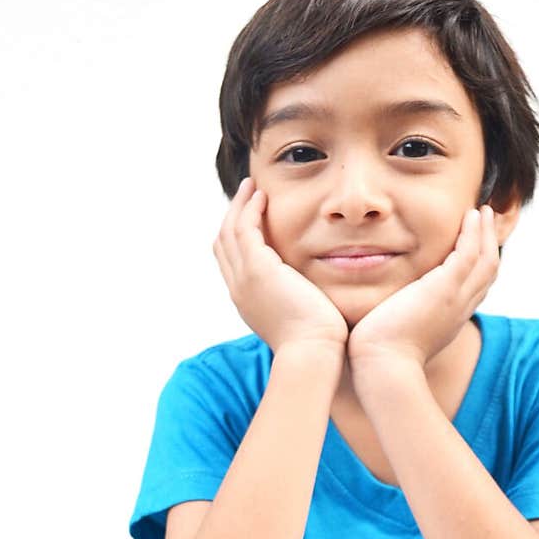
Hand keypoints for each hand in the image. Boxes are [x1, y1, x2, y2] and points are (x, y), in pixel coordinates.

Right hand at [213, 177, 348, 354]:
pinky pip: (245, 229)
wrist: (312, 352)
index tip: (251, 218)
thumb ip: (298, 300)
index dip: (237, 237)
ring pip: (229, 232)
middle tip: (246, 194)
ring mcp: (244, 279)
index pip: (231, 262)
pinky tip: (262, 196)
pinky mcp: (257, 269)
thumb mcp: (300, 318)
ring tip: (252, 187)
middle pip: (223, 244)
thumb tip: (313, 294)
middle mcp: (239, 289)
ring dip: (240, 206)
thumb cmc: (316, 342)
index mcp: (248, 301)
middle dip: (232, 216)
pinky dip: (250, 210)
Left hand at [347, 206, 499, 372]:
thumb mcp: (395, 333)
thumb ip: (397, 318)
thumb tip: (382, 313)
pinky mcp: (445, 289)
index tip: (475, 246)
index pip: (474, 290)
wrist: (382, 367)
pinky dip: (474, 233)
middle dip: (489, 245)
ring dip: (485, 233)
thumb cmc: (379, 356)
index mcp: (449, 321)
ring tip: (482, 211)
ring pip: (484, 260)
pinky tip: (471, 215)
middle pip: (487, 273)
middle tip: (487, 221)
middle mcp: (458, 311)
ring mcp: (455, 299)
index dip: (478, 267)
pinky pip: (469, 253)